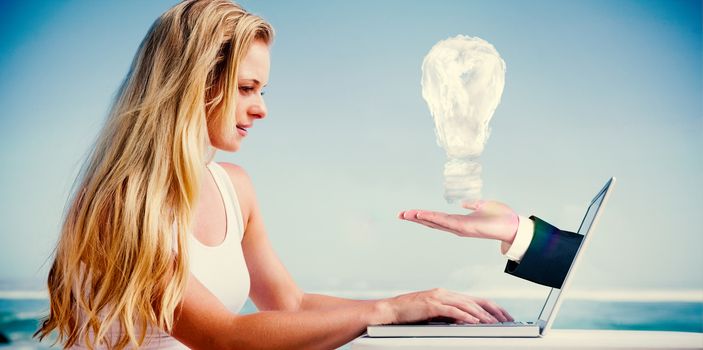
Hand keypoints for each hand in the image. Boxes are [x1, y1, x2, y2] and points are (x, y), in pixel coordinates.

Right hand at [378, 288, 512, 324]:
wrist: (391, 310)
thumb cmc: (410, 314)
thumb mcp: (433, 314)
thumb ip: (449, 315)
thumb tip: (466, 322)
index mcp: (446, 295)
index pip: (475, 299)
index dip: (491, 307)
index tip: (503, 316)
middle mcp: (445, 293)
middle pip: (475, 300)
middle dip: (493, 310)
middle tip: (506, 319)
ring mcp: (438, 297)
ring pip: (466, 304)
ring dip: (482, 315)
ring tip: (493, 323)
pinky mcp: (432, 305)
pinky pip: (453, 310)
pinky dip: (465, 316)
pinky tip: (474, 321)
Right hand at [398, 200, 518, 243]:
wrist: (514, 226)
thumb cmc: (501, 217)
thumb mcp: (484, 205)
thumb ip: (473, 204)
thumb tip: (465, 203)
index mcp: (459, 222)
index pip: (437, 218)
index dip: (423, 216)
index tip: (409, 213)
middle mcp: (456, 227)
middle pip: (431, 222)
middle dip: (415, 218)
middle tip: (400, 214)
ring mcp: (459, 228)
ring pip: (435, 222)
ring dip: (420, 218)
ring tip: (406, 214)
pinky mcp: (464, 227)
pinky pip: (444, 221)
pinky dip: (432, 218)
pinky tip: (421, 214)